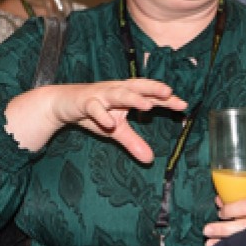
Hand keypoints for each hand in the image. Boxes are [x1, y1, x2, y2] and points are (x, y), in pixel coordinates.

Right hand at [6, 78, 186, 162]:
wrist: (62, 105)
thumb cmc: (92, 112)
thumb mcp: (116, 130)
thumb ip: (133, 142)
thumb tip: (149, 160)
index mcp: (127, 94)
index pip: (150, 95)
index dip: (166, 100)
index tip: (183, 106)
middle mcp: (116, 90)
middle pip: (138, 86)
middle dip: (153, 89)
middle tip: (169, 93)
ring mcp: (100, 94)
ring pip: (118, 93)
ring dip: (132, 97)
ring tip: (146, 105)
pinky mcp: (84, 101)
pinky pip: (94, 107)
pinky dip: (102, 114)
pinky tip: (110, 122)